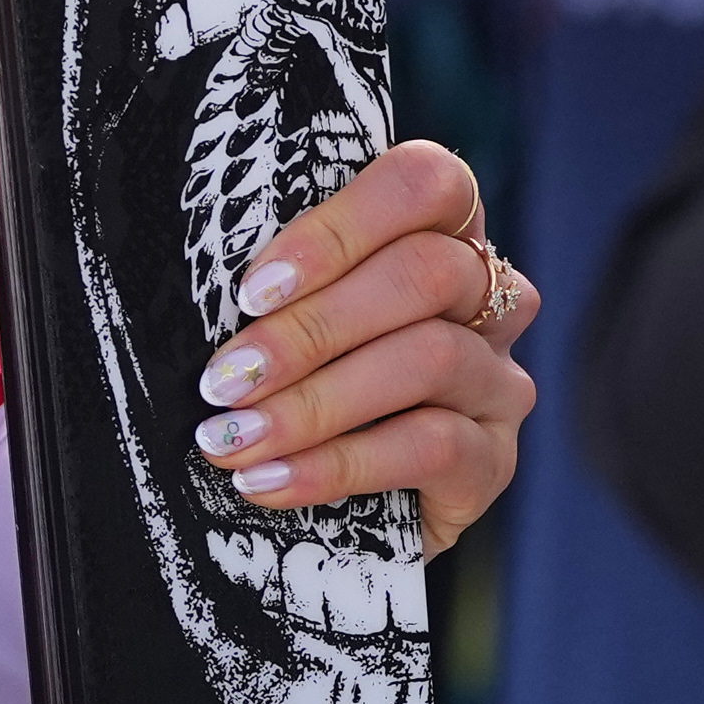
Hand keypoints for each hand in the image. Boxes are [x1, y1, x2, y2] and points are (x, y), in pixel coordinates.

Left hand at [198, 135, 537, 557]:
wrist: (325, 519)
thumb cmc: (293, 393)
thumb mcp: (282, 328)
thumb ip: (277, 293)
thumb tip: (206, 290)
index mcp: (438, 238)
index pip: (426, 184)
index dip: (339, 228)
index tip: (254, 290)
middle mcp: (488, 299)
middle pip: (427, 271)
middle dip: (311, 328)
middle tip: (226, 378)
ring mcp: (497, 380)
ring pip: (432, 358)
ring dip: (315, 401)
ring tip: (236, 438)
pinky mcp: (494, 461)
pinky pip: (434, 447)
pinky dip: (338, 465)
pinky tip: (270, 481)